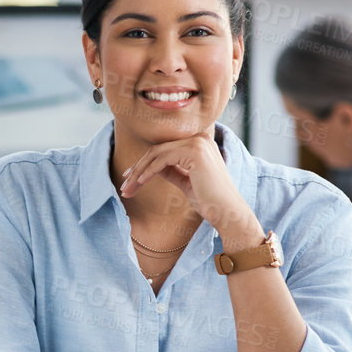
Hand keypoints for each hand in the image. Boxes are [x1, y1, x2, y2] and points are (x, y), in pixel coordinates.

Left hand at [119, 134, 259, 243]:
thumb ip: (172, 170)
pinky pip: (162, 160)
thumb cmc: (210, 201)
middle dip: (137, 168)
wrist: (227, 212)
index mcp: (200, 143)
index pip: (164, 150)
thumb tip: (152, 167)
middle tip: (124, 186)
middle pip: (158, 150)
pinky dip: (147, 172)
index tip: (129, 178)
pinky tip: (139, 183)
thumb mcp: (186, 182)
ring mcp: (198, 143)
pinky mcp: (194, 152)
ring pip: (156, 154)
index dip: (144, 164)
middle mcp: (200, 138)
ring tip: (127, 189)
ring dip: (138, 172)